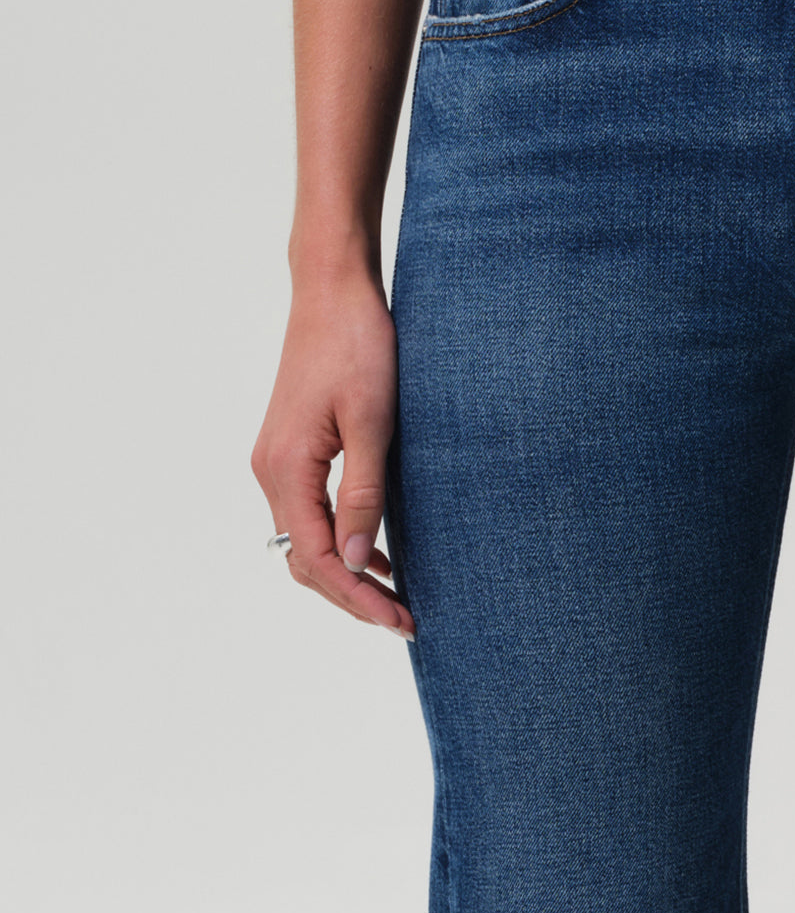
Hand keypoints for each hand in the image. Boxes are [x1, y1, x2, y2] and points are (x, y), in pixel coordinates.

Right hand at [250, 269, 414, 640]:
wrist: (333, 290)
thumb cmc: (357, 345)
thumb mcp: (372, 421)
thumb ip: (364, 493)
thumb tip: (359, 562)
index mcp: (287, 469)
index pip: (318, 559)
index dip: (358, 598)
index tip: (401, 621)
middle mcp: (271, 471)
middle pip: (305, 559)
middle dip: (352, 596)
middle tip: (405, 620)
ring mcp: (278, 460)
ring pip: (307, 539)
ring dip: (347, 572)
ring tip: (395, 599)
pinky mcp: (293, 448)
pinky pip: (311, 512)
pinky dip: (341, 540)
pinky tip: (378, 554)